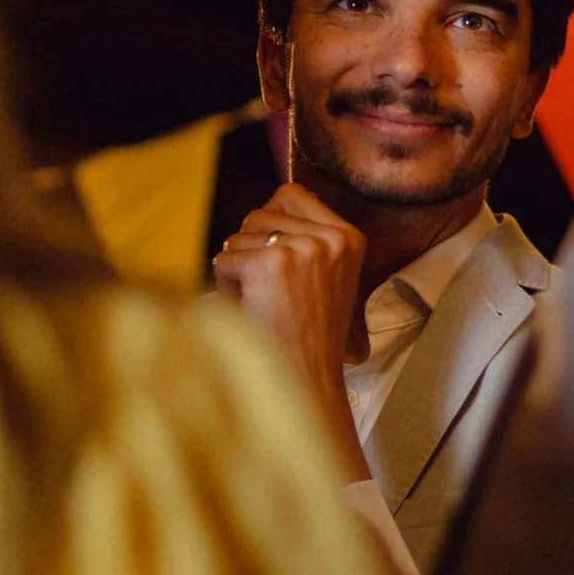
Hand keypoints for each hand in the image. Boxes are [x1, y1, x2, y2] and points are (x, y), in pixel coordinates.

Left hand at [214, 184, 369, 478]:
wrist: (307, 380)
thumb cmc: (309, 338)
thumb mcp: (328, 280)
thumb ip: (308, 241)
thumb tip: (271, 206)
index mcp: (349, 237)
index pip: (289, 194)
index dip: (268, 222)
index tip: (272, 259)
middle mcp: (330, 238)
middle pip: (257, 215)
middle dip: (249, 252)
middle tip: (269, 294)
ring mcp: (303, 249)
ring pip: (236, 238)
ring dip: (236, 272)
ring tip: (261, 304)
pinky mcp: (272, 264)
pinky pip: (224, 261)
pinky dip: (226, 288)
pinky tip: (250, 311)